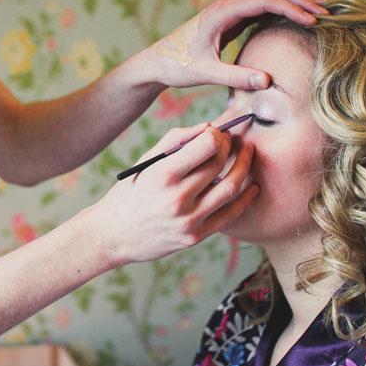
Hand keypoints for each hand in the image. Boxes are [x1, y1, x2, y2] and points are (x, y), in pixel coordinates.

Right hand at [86, 123, 259, 265]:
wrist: (113, 235)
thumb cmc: (130, 193)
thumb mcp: (146, 162)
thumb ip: (176, 140)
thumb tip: (209, 128)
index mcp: (163, 174)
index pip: (207, 145)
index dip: (217, 134)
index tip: (217, 133)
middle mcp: (177, 197)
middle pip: (219, 163)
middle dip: (230, 146)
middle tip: (233, 142)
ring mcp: (188, 220)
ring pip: (231, 187)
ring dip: (245, 167)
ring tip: (248, 156)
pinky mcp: (195, 237)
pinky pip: (230, 215)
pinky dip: (246, 198)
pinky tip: (252, 186)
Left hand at [141, 0, 327, 88]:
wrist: (158, 63)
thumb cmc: (178, 67)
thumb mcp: (206, 73)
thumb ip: (235, 76)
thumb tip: (267, 81)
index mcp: (222, 12)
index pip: (265, 1)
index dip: (291, 9)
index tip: (313, 21)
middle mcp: (227, 6)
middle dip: (299, 2)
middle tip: (326, 14)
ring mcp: (229, 12)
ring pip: (266, 0)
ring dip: (291, 5)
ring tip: (318, 14)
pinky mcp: (229, 21)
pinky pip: (259, 11)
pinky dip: (279, 13)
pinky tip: (295, 22)